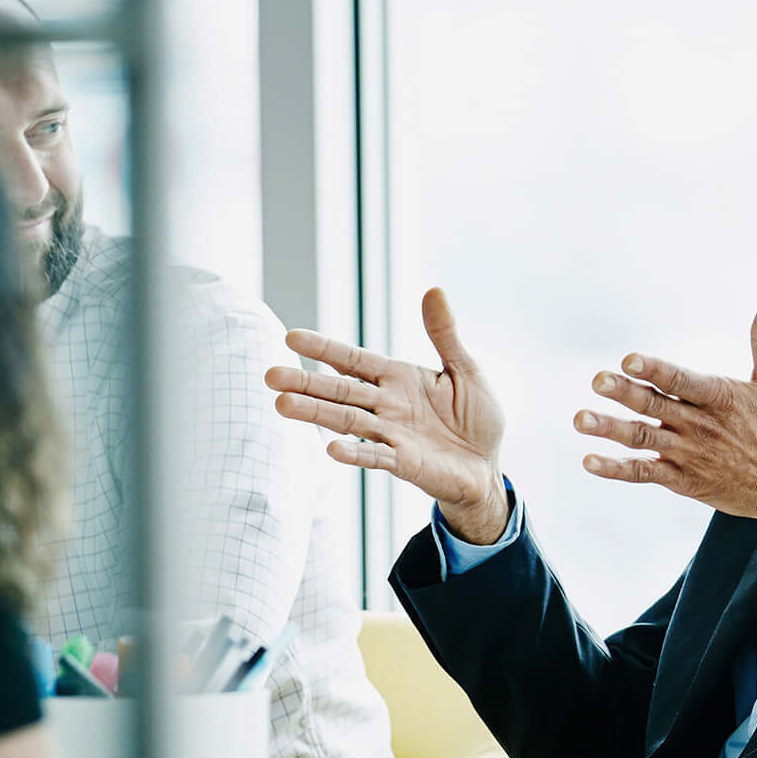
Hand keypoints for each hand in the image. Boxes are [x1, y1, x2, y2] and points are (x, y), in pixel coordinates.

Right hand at [268, 288, 509, 542]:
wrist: (487, 466)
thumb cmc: (476, 418)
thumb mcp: (466, 369)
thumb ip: (444, 334)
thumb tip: (434, 290)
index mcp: (398, 378)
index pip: (353, 360)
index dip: (324, 349)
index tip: (291, 337)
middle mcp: (387, 405)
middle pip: (339, 391)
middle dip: (304, 383)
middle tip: (269, 375)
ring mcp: (392, 434)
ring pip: (347, 421)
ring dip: (316, 414)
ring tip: (282, 405)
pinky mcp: (404, 463)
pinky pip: (376, 456)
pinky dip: (356, 453)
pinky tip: (331, 450)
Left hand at [577, 296, 756, 547]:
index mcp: (722, 398)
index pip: (681, 380)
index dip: (655, 370)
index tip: (629, 359)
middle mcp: (702, 426)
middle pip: (656, 406)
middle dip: (624, 393)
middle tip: (597, 380)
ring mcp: (691, 455)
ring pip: (643, 439)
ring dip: (610, 430)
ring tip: (580, 420)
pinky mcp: (685, 481)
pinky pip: (645, 473)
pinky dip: (618, 469)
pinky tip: (591, 461)